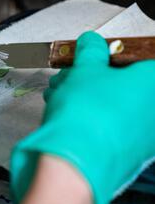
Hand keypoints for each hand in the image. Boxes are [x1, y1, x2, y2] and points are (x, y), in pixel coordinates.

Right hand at [10, 31, 154, 203]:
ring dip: (86, 96)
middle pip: (124, 84)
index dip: (111, 56)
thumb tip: (92, 42)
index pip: (139, 58)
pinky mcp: (130, 154)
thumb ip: (91, 52)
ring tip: (59, 94)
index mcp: (154, 83)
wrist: (74, 161)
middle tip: (69, 76)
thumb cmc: (87, 112)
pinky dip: (91, 117)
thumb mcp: (86, 70)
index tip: (92, 57)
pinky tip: (66, 113)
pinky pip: (112, 127)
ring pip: (115, 106)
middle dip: (92, 77)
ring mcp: (146, 135)